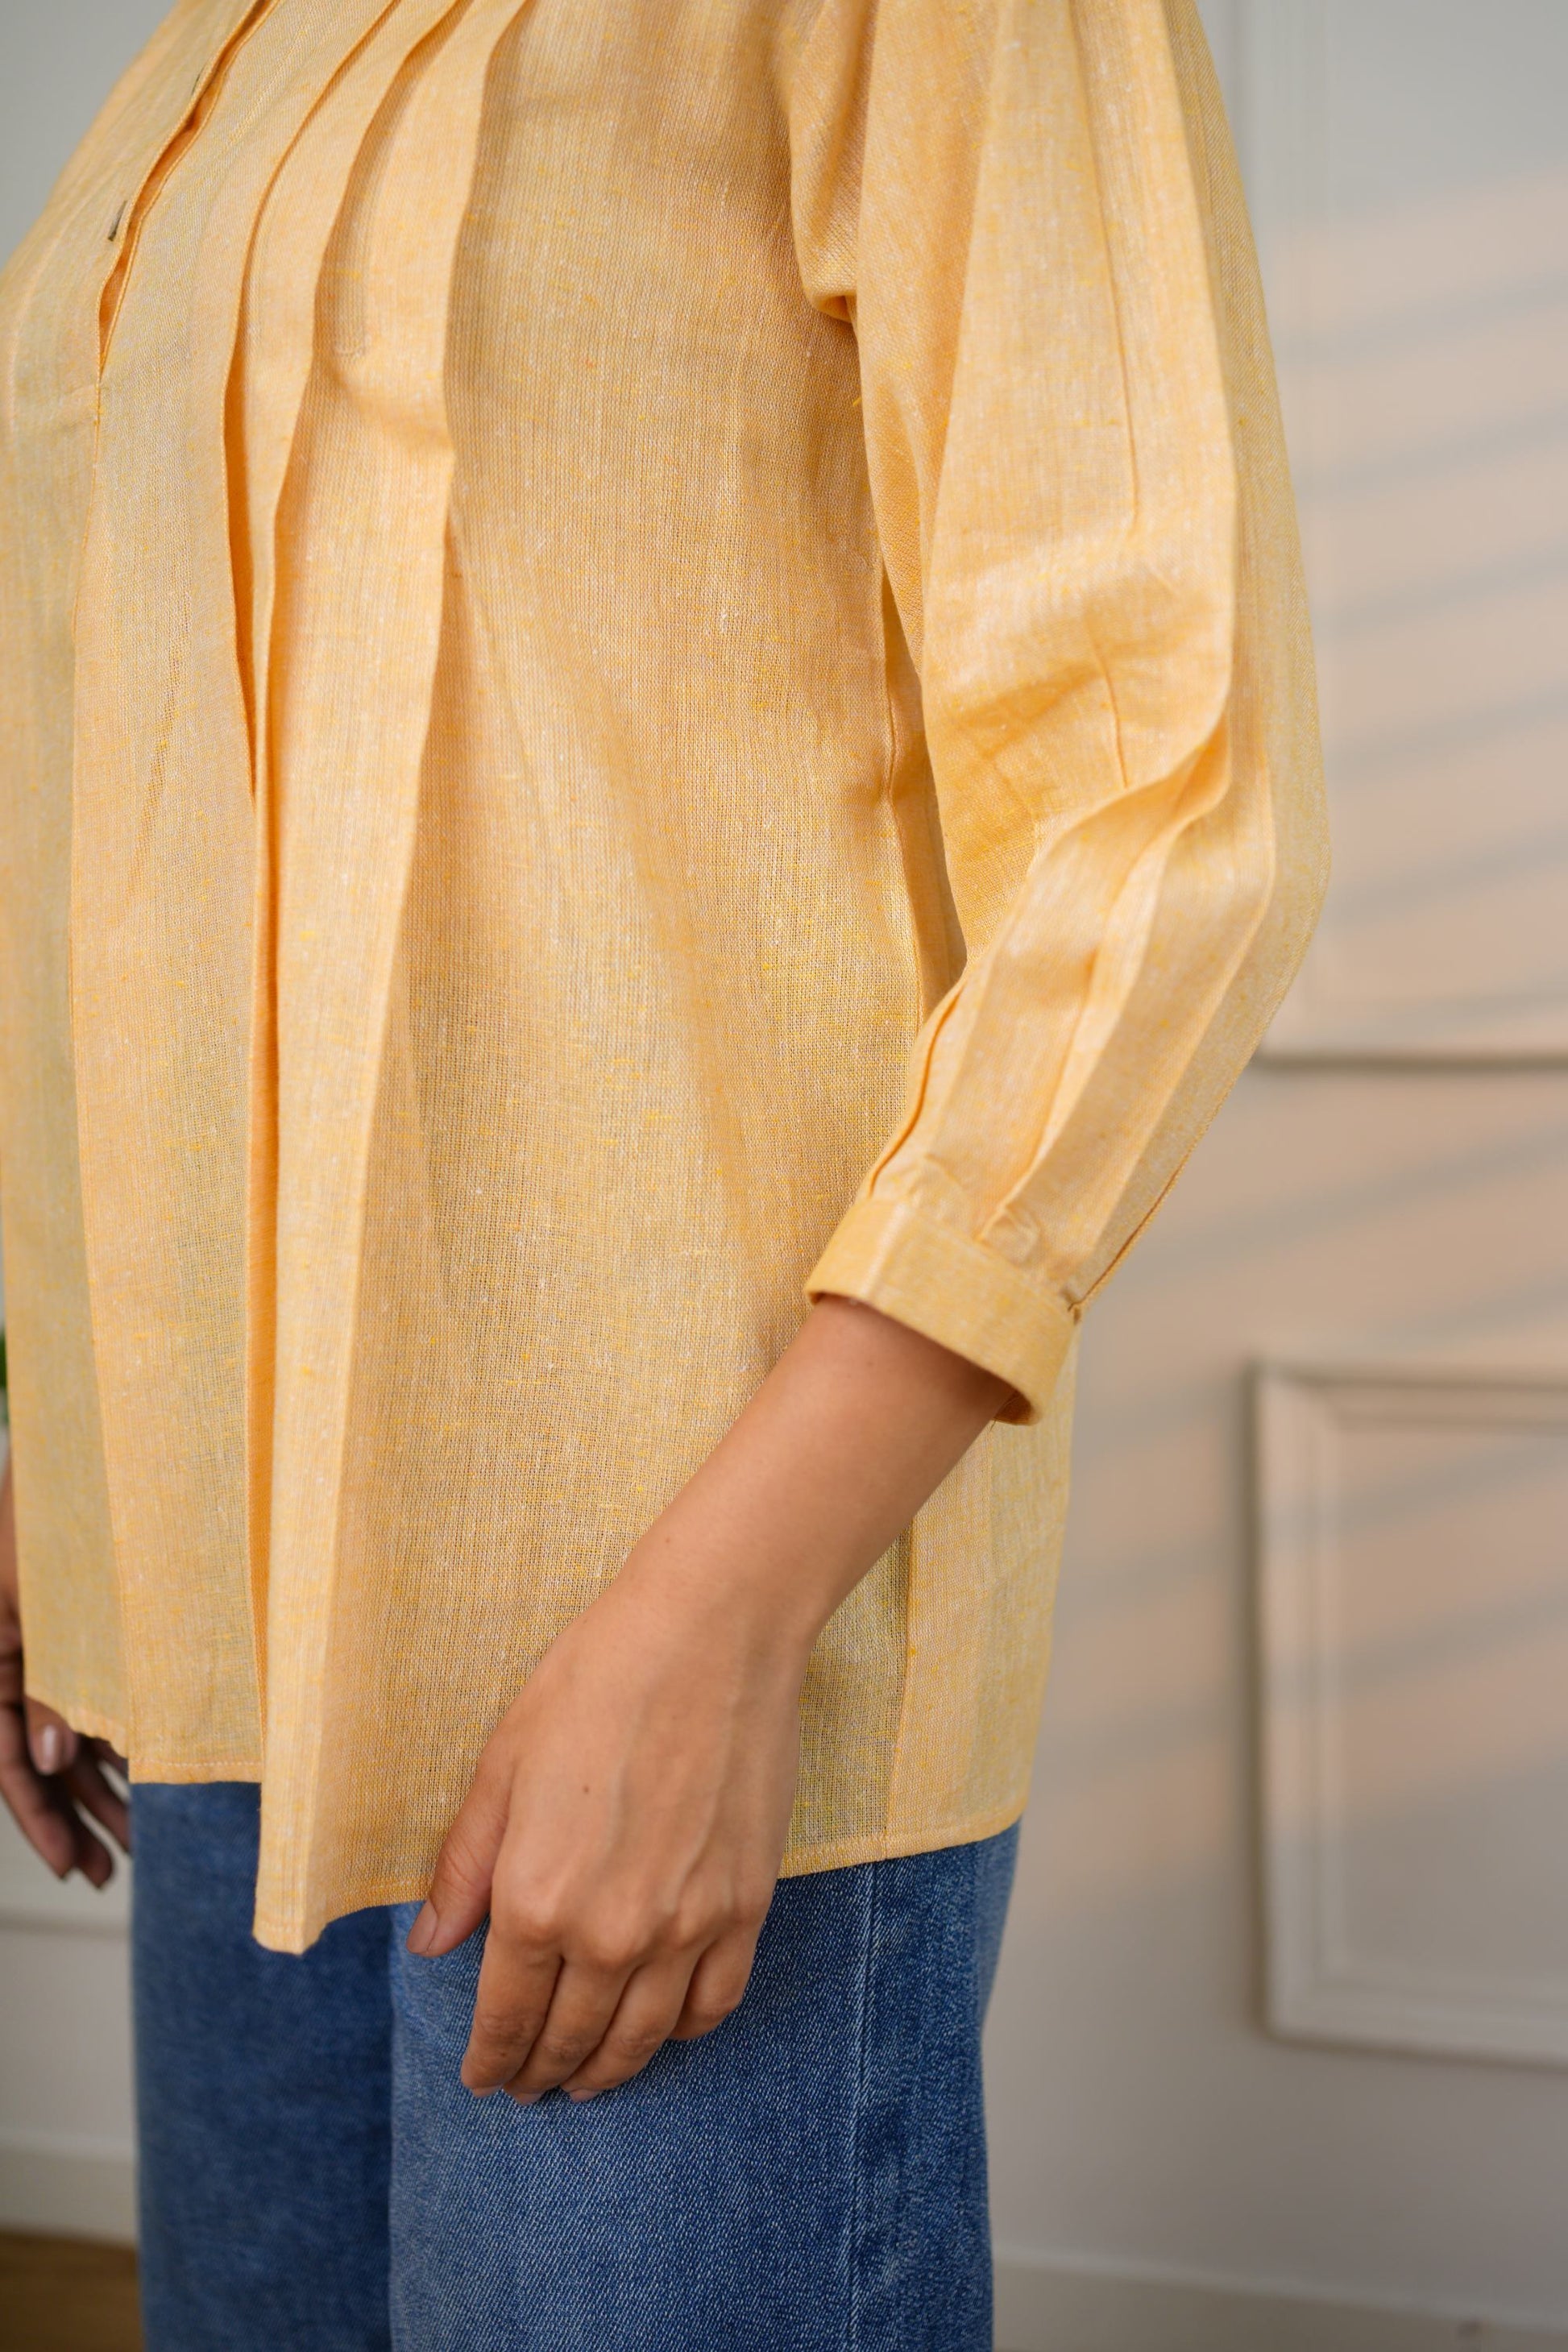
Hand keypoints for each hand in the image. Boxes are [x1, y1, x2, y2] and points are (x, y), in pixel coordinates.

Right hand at [0, 1455, 129, 1883]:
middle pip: (35, 1762)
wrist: (80, 1450)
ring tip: (134, 1839)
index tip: (75, 1868)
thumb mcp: (55, 1606)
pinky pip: (85, 1702)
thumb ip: (55, 1687)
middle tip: (109, 1873)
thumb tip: (52, 1761)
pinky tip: (141, 1775)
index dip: (38, 1820)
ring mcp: (43, 1651)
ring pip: (64, 1737)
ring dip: (96, 1789)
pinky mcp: (74, 1636)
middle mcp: (12, 1663)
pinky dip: (110, 1740)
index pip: (7, 1762)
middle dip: (70, 1820)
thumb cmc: (62, 1519)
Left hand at [411, 1297, 1012, 2101]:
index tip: (484, 2079)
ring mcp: (687, 1925)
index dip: (492, 2057)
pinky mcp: (746, 1905)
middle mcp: (611, 1931)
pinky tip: (666, 2032)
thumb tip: (433, 1943)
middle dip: (541, 2072)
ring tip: (587, 2082)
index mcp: (537, 1897)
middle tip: (526, 2089)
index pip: (507, 2014)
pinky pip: (716, 2002)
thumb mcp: (503, 1762)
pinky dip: (686, 2033)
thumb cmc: (596, 1679)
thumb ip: (467, 1864)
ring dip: (609, 2071)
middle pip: (572, 2037)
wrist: (712, 1633)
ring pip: (644, 2037)